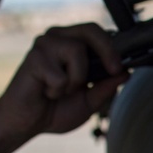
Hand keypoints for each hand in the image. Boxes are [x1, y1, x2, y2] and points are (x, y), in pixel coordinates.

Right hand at [0, 23, 129, 137]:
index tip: (124, 66)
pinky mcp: (33, 58)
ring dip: (76, 80)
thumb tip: (126, 73)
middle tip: (113, 70)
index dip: (115, 48)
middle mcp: (59, 38)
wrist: (26, 123)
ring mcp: (44, 45)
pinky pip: (60, 76)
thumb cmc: (55, 109)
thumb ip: (106, 87)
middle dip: (107, 50)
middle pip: (90, 29)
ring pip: (77, 51)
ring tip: (61, 90)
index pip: (98, 34)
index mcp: (73, 44)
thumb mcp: (89, 101)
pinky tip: (45, 92)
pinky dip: (57, 91)